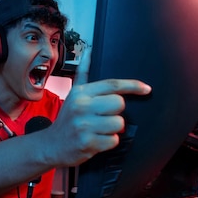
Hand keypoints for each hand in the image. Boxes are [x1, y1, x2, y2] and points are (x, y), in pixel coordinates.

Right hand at [43, 48, 151, 165]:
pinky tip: (97, 140)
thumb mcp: (73, 95)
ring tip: (99, 130)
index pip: (112, 85)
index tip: (146, 89)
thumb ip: (83, 74)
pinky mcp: (88, 143)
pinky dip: (108, 142)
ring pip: (119, 124)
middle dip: (116, 112)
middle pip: (119, 104)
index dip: (133, 86)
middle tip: (104, 117)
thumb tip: (88, 52)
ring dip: (113, 129)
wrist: (51, 145)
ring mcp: (84, 125)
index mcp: (81, 93)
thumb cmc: (67, 120)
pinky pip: (114, 140)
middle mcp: (82, 106)